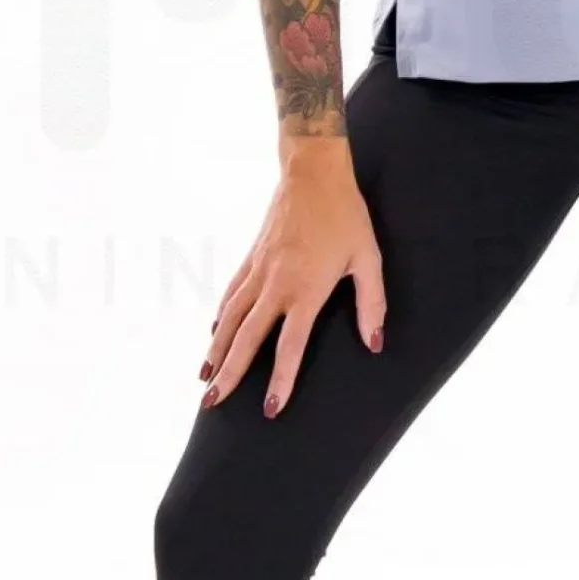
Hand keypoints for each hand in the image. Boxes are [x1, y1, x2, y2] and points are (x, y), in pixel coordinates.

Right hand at [200, 142, 386, 416]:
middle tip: (211, 403)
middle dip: (229, 373)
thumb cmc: (346, 215)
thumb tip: (375, 343)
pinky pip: (230, 295)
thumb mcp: (368, 258)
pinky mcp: (251, 257)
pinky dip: (220, 319)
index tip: (270, 408)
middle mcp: (275, 284)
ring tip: (203, 378)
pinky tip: (213, 335)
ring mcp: (258, 270)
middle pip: (247, 338)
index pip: (289, 346)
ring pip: (230, 319)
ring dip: (215, 350)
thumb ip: (371, 304)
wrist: (312, 171)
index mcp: (306, 289)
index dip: (280, 380)